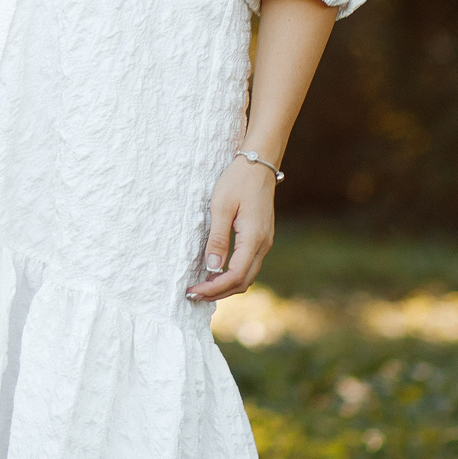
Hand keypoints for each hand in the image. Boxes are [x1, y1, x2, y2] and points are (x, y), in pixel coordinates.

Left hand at [187, 152, 276, 300]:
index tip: (193, 291)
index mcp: (254, 239)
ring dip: (226, 286)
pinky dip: (233, 275)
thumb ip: (217, 238)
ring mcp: (264, 242)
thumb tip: (212, 268)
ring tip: (202, 288)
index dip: (213, 288)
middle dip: (218, 292)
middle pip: (242, 282)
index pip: (234, 276)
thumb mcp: (221, 207)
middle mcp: (263, 245)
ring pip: (247, 276)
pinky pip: (248, 265)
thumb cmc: (237, 181)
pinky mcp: (261, 238)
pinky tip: (216, 273)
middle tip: (193, 294)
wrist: (258, 164)